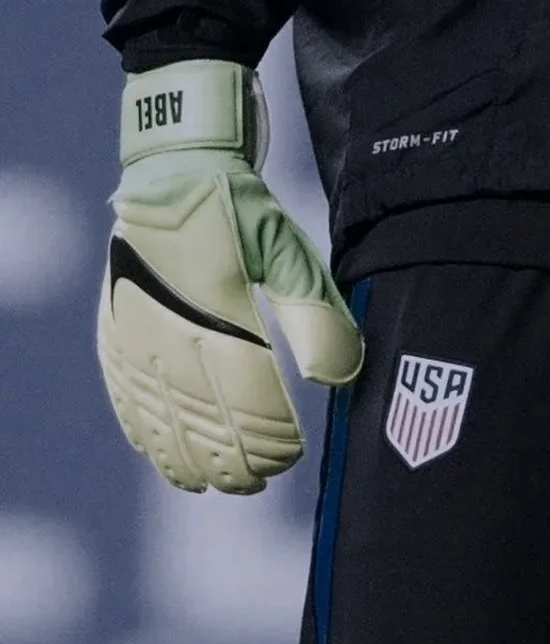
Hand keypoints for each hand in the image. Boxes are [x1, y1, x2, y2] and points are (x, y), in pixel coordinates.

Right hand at [97, 59, 363, 491]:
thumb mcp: (288, 249)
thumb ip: (317, 314)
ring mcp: (134, 327)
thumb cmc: (241, 203)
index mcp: (213, 311)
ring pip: (155, 414)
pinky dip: (141, 428)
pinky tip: (158, 454)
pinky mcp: (116, 323)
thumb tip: (339, 378)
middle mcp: (167, 326)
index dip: (266, 439)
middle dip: (228, 460)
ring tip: (214, 484)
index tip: (289, 457)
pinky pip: (122, 391)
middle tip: (257, 484)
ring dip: (184, 455)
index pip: (242, 399)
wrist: (174, 159)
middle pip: (196, 418)